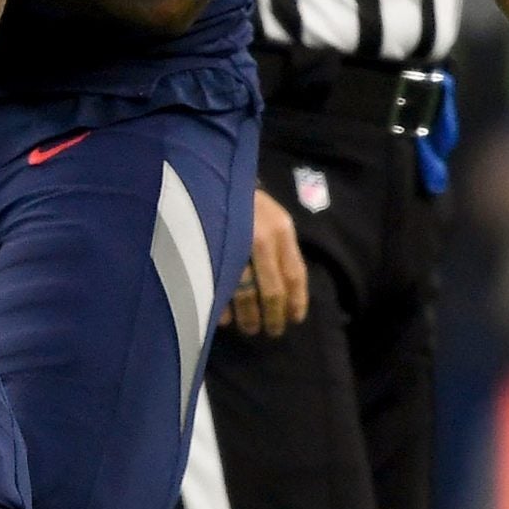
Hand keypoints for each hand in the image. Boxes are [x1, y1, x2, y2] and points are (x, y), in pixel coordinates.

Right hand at [224, 186, 310, 335]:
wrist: (212, 177)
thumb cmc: (246, 204)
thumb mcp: (271, 219)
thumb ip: (281, 250)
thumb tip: (288, 291)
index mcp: (281, 230)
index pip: (295, 274)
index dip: (296, 301)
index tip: (294, 320)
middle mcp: (261, 237)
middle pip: (272, 290)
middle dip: (273, 316)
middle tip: (271, 332)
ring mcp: (235, 243)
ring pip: (246, 293)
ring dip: (249, 317)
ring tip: (249, 328)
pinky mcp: (211, 248)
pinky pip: (220, 286)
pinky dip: (223, 306)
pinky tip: (224, 318)